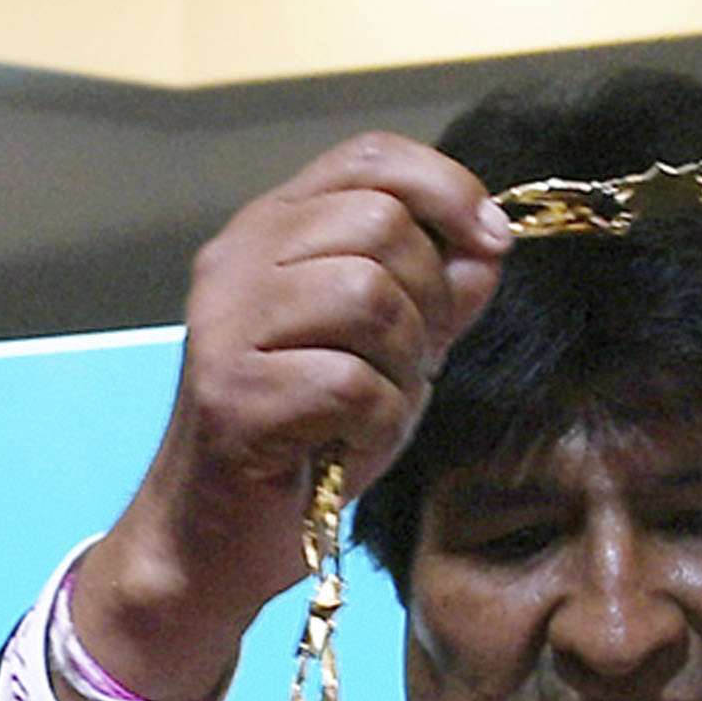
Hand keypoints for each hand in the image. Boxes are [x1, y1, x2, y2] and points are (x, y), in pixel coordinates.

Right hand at [66, 136, 515, 700]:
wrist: (210, 540)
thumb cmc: (298, 444)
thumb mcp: (383, 356)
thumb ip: (433, 297)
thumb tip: (487, 250)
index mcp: (269, 233)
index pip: (368, 159)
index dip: (446, 188)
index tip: (491, 244)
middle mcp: (237, 262)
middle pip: (378, 223)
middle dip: (428, 297)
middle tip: (415, 362)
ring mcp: (225, 325)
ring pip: (367, 296)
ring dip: (402, 366)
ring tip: (378, 409)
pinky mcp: (231, 393)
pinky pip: (351, 383)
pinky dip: (376, 426)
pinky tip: (349, 449)